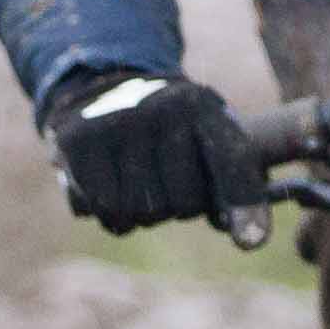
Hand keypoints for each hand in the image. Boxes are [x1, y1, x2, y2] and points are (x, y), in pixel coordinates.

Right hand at [44, 67, 265, 236]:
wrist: (103, 87)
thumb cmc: (169, 131)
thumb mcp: (205, 139)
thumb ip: (231, 185)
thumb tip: (246, 236)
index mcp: (203, 108)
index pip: (231, 161)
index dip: (245, 203)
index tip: (249, 241)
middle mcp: (162, 109)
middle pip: (183, 203)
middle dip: (178, 208)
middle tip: (165, 182)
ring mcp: (118, 123)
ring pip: (141, 212)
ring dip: (142, 215)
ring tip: (138, 184)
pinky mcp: (79, 141)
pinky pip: (104, 209)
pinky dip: (112, 215)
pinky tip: (111, 190)